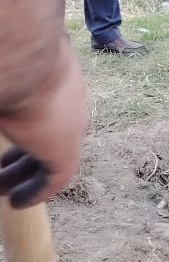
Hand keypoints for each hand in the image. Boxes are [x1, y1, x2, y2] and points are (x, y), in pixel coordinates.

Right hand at [0, 36, 86, 207]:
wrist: (24, 57)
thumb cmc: (9, 61)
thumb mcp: (14, 75)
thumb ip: (12, 86)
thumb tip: (10, 107)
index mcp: (56, 82)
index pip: (45, 112)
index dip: (26, 130)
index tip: (9, 144)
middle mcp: (67, 104)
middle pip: (46, 137)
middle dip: (22, 156)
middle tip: (2, 170)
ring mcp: (69, 126)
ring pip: (48, 158)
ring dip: (24, 176)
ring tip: (3, 189)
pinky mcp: (66, 149)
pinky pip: (55, 179)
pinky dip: (37, 192)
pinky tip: (19, 203)